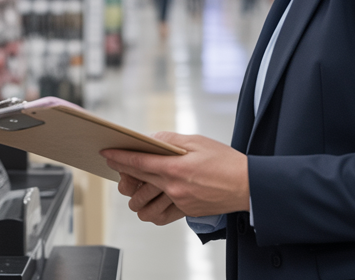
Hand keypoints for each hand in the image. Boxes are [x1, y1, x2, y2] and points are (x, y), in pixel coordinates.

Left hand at [102, 132, 249, 217]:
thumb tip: (151, 140)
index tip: (107, 154)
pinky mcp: (186, 212)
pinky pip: (160, 215)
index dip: (119, 158)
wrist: (247, 186)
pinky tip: (151, 198)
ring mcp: (179, 202)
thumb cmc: (226, 162)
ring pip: (144, 205)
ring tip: (136, 184)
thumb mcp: (197, 142)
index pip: (138, 163)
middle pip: (138, 182)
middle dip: (124, 174)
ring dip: (136, 195)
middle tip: (119, 166)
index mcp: (176, 168)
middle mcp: (174, 188)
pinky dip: (151, 208)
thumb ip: (170, 140)